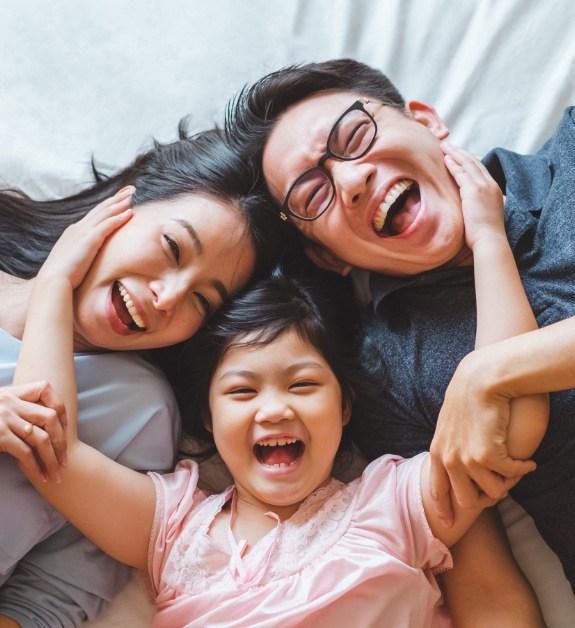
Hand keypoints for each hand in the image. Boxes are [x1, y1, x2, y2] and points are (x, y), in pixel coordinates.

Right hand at [0, 381, 67, 482]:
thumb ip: (11, 411)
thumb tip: (32, 427)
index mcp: (9, 393)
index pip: (44, 388)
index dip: (59, 405)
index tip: (65, 424)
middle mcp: (9, 402)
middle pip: (50, 417)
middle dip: (61, 440)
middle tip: (65, 459)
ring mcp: (5, 418)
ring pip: (42, 438)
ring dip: (52, 459)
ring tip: (56, 474)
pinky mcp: (0, 435)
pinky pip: (25, 452)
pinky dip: (36, 467)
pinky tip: (40, 476)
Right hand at [37, 187, 134, 289]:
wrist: (53, 279)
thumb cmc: (63, 275)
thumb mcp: (73, 258)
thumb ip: (81, 253)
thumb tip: (88, 257)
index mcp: (74, 231)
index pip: (94, 214)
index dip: (108, 205)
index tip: (119, 197)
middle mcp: (79, 228)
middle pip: (101, 208)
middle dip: (116, 198)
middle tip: (131, 189)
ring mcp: (84, 232)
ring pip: (105, 213)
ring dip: (120, 203)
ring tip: (133, 196)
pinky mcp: (90, 239)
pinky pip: (108, 225)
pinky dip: (119, 217)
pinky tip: (130, 213)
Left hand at [429, 352, 536, 526]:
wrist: (481, 380)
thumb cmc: (468, 398)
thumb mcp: (449, 424)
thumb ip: (450, 445)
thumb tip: (455, 464)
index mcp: (437, 452)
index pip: (437, 491)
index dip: (444, 510)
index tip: (448, 526)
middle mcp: (448, 460)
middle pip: (467, 500)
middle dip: (486, 498)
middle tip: (502, 487)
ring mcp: (467, 460)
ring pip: (493, 492)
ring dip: (508, 483)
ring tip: (517, 469)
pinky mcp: (488, 456)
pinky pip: (511, 475)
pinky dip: (523, 469)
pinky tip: (529, 462)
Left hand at [441, 142, 504, 249]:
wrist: (490, 241)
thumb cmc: (485, 234)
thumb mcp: (485, 215)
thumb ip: (480, 206)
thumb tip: (472, 207)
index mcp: (494, 189)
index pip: (480, 169)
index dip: (468, 160)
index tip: (458, 155)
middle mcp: (490, 184)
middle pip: (474, 162)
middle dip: (460, 152)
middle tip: (448, 145)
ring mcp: (483, 186)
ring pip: (467, 164)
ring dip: (454, 154)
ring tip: (444, 146)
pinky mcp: (473, 191)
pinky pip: (461, 173)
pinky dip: (453, 164)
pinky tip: (445, 159)